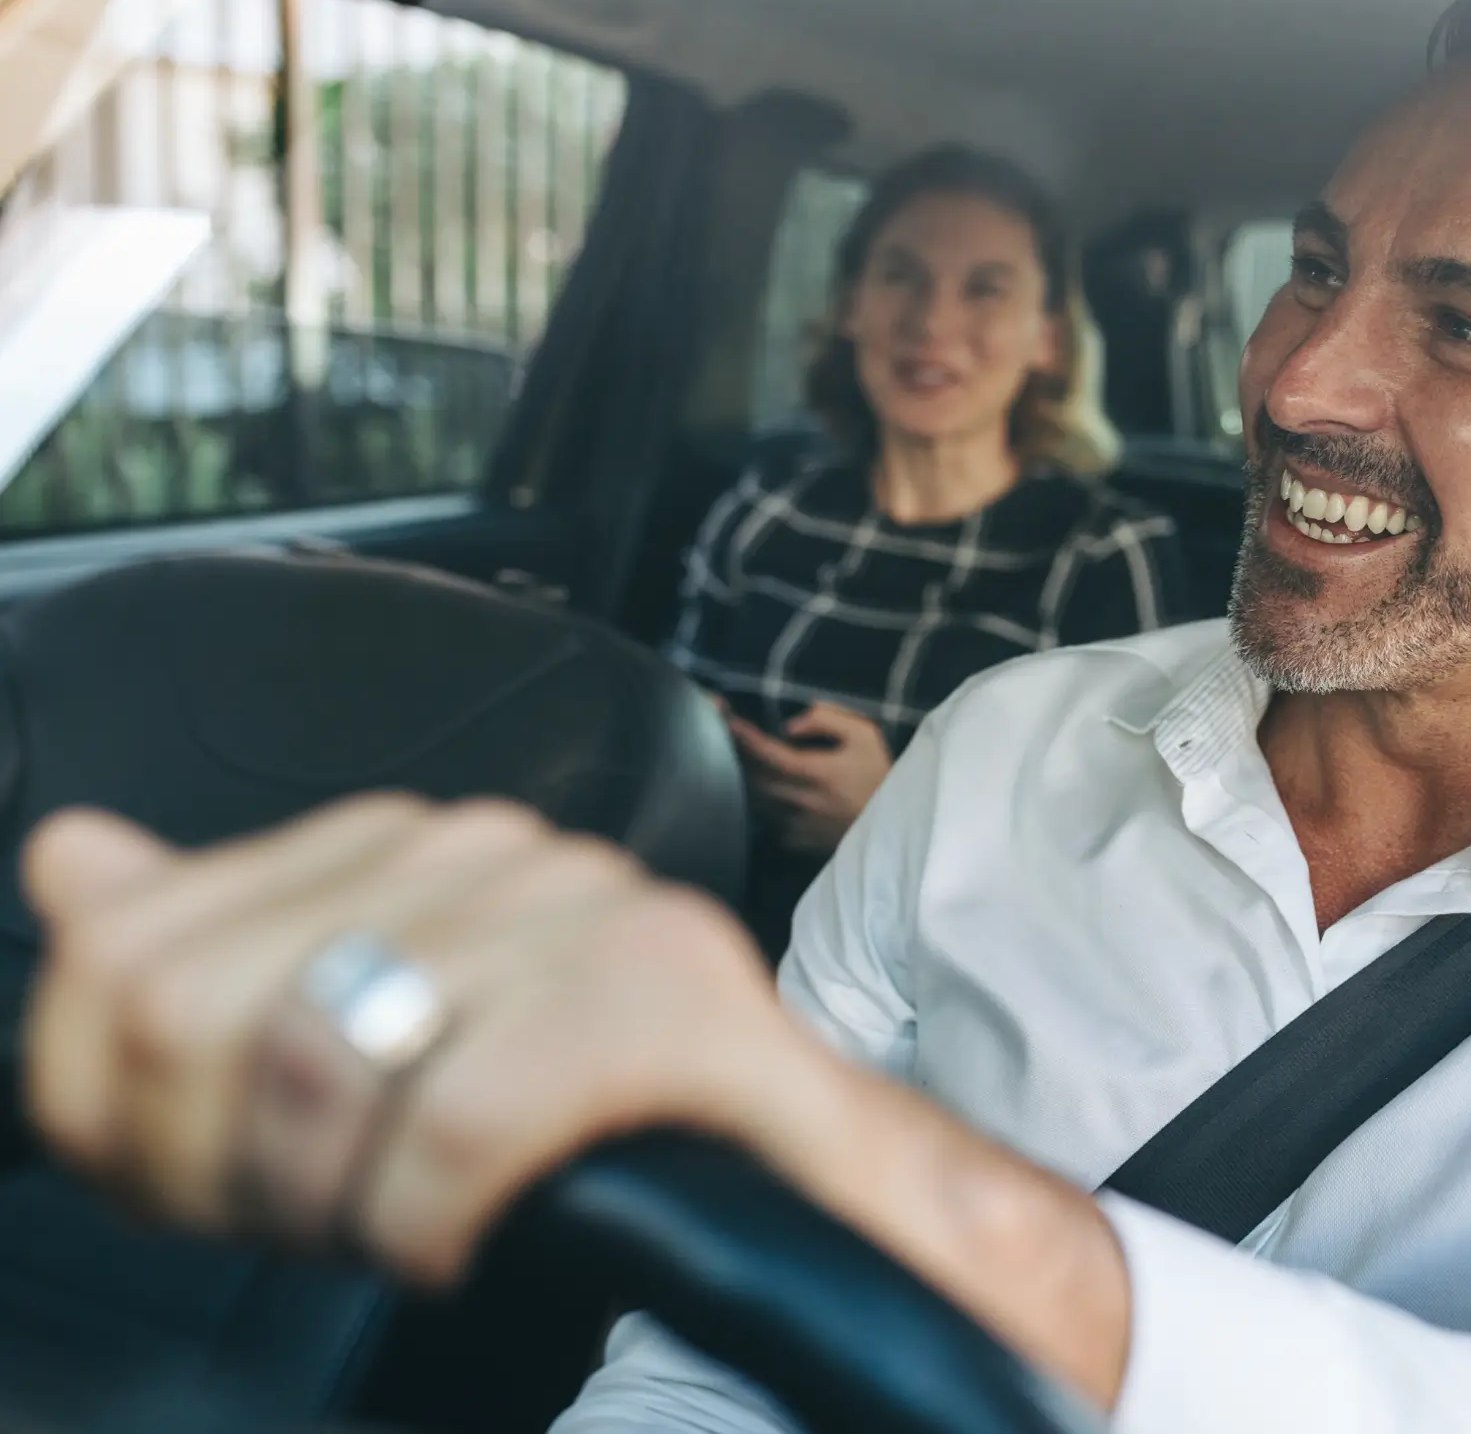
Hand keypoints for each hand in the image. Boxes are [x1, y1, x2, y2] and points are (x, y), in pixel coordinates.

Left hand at [20, 796, 798, 1284]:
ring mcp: (576, 904)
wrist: (794, 1169)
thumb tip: (72, 861)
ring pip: (317, 1069)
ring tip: (407, 1222)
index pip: (131, 956)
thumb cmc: (582, 1122)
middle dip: (221, 1170)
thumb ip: (212, 955)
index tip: (217, 1182)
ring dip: (337, 1207)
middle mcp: (485, 847)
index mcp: (401, 845)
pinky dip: (430, 1225)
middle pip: (193, 1012)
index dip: (131, 1116)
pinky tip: (469, 1230)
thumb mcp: (360, 1055)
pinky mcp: (654, 988)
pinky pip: (450, 1128)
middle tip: (317, 1220)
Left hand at [727, 703, 892, 854]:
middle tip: (725, 737)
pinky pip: (771, 823)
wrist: (898, 824)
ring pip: (759, 803)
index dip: (746, 738)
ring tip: (738, 762)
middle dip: (738, 758)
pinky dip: (764, 808)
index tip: (726, 720)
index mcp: (818, 773)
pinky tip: (764, 795)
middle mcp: (803, 801)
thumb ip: (828, 720)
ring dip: (747, 782)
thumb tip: (790, 727)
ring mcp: (800, 824)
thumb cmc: (881, 774)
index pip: (771, 755)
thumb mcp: (865, 735)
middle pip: (755, 780)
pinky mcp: (802, 841)